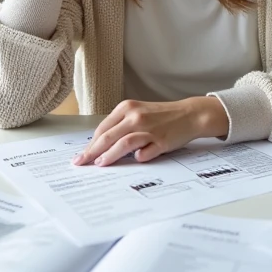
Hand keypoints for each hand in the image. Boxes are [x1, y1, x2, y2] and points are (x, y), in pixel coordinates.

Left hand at [72, 98, 229, 165]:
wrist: (190, 114)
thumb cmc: (162, 116)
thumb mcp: (138, 113)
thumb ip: (121, 126)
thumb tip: (101, 146)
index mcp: (127, 107)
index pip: (102, 128)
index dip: (91, 144)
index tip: (82, 155)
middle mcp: (136, 116)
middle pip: (108, 136)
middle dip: (92, 152)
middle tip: (82, 163)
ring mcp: (149, 128)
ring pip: (122, 143)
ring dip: (109, 156)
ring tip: (100, 164)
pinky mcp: (161, 140)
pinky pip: (145, 152)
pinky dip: (138, 157)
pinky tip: (135, 160)